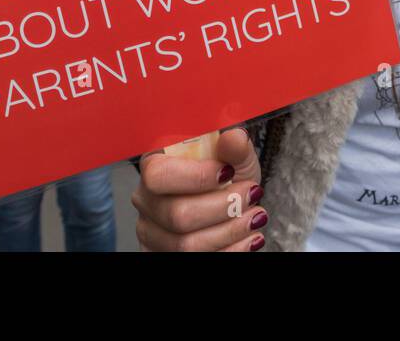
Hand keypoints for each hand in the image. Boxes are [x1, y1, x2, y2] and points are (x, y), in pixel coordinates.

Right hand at [132, 127, 265, 251]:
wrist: (230, 203)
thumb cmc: (227, 176)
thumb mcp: (236, 158)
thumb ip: (236, 147)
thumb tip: (234, 137)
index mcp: (155, 164)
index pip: (159, 174)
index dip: (196, 177)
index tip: (228, 173)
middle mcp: (145, 198)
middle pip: (177, 215)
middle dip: (224, 207)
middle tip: (251, 195)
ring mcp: (149, 230)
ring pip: (186, 244)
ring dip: (230, 231)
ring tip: (254, 217)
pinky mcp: (159, 253)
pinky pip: (193, 262)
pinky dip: (229, 251)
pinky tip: (246, 239)